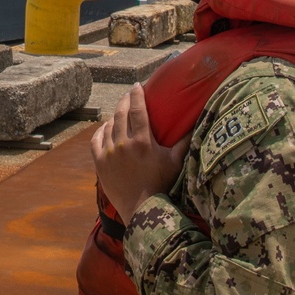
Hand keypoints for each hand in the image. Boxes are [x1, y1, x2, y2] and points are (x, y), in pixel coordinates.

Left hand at [90, 84, 189, 225]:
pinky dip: (101, 130)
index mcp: (142, 141)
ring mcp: (109, 153)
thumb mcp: (175, 162)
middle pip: (121, 113)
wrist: (142, 209)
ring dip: (114, 115)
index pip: (137, 109)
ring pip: (108, 125)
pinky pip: (96, 139)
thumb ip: (185, 142)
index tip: (137, 85)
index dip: (136, 94)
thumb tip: (198, 123)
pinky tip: (106, 127)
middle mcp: (123, 144)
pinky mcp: (99, 163)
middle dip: (125, 100)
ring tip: (120, 112)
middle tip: (129, 95)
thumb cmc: (162, 185)